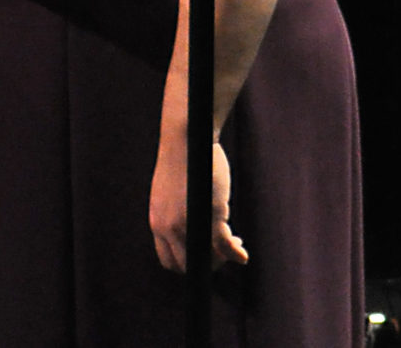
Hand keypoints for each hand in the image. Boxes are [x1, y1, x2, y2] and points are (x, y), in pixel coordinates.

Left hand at [151, 130, 247, 272]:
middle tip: (223, 252)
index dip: (188, 263)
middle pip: (186, 264)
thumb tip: (190, 218)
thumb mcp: (173, 190)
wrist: (187, 136)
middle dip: (207, 264)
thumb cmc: (184, 158)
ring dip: (222, 258)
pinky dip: (235, 254)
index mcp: (158, 222)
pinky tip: (242, 255)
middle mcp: (169, 228)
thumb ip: (176, 210)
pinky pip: (223, 245)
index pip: (168, 260)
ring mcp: (188, 223)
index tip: (204, 255)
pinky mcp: (210, 215)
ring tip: (234, 244)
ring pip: (207, 257)